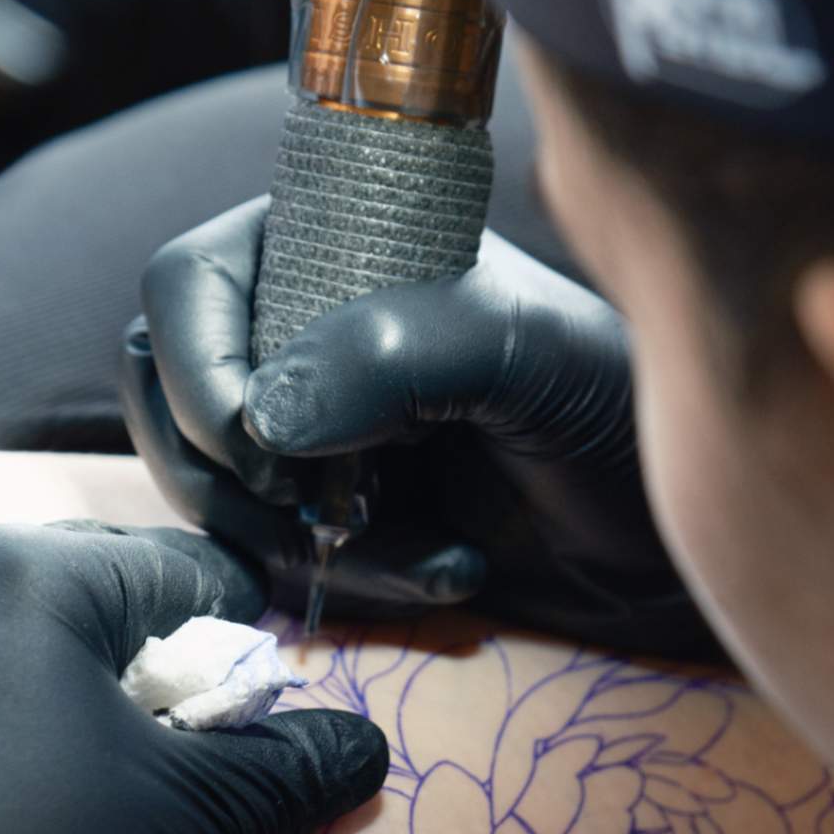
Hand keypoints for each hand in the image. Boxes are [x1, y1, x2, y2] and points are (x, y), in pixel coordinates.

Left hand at [0, 523, 386, 833]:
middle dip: (114, 659)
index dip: (226, 631)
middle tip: (143, 747)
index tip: (238, 690)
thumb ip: (284, 765)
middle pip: (53, 596)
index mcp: (17, 578)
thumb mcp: (187, 826)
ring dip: (9, 693)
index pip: (170, 570)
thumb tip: (362, 746)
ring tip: (35, 791)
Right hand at [126, 197, 719, 659]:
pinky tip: (448, 569)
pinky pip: (275, 560)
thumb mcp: (529, 353)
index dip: (197, 372)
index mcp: (331, 250)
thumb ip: (399, 351)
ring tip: (428, 548)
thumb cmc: (614, 407)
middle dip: (236, 481)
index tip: (265, 449)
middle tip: (327, 511)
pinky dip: (352, 582)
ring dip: (303, 545)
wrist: (663, 524)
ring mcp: (310, 432)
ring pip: (214, 494)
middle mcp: (302, 335)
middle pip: (170, 400)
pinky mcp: (330, 517)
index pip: (188, 287)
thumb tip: (267, 417)